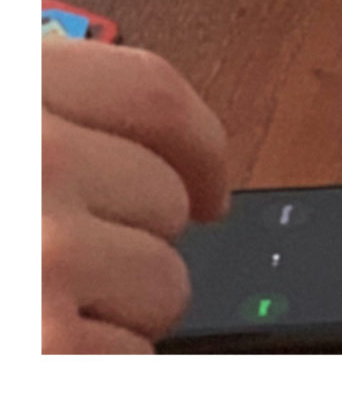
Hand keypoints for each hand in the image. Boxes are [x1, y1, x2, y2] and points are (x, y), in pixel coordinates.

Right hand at [41, 37, 228, 353]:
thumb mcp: (1, 131)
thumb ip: (48, 129)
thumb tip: (132, 160)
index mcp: (23, 91)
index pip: (152, 95)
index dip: (196, 146)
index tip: (209, 184)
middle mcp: (39, 158)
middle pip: (169, 197)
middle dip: (134, 241)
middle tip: (65, 267)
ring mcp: (46, 251)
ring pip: (164, 281)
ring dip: (119, 309)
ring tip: (43, 309)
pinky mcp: (47, 343)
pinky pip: (133, 352)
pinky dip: (99, 363)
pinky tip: (47, 349)